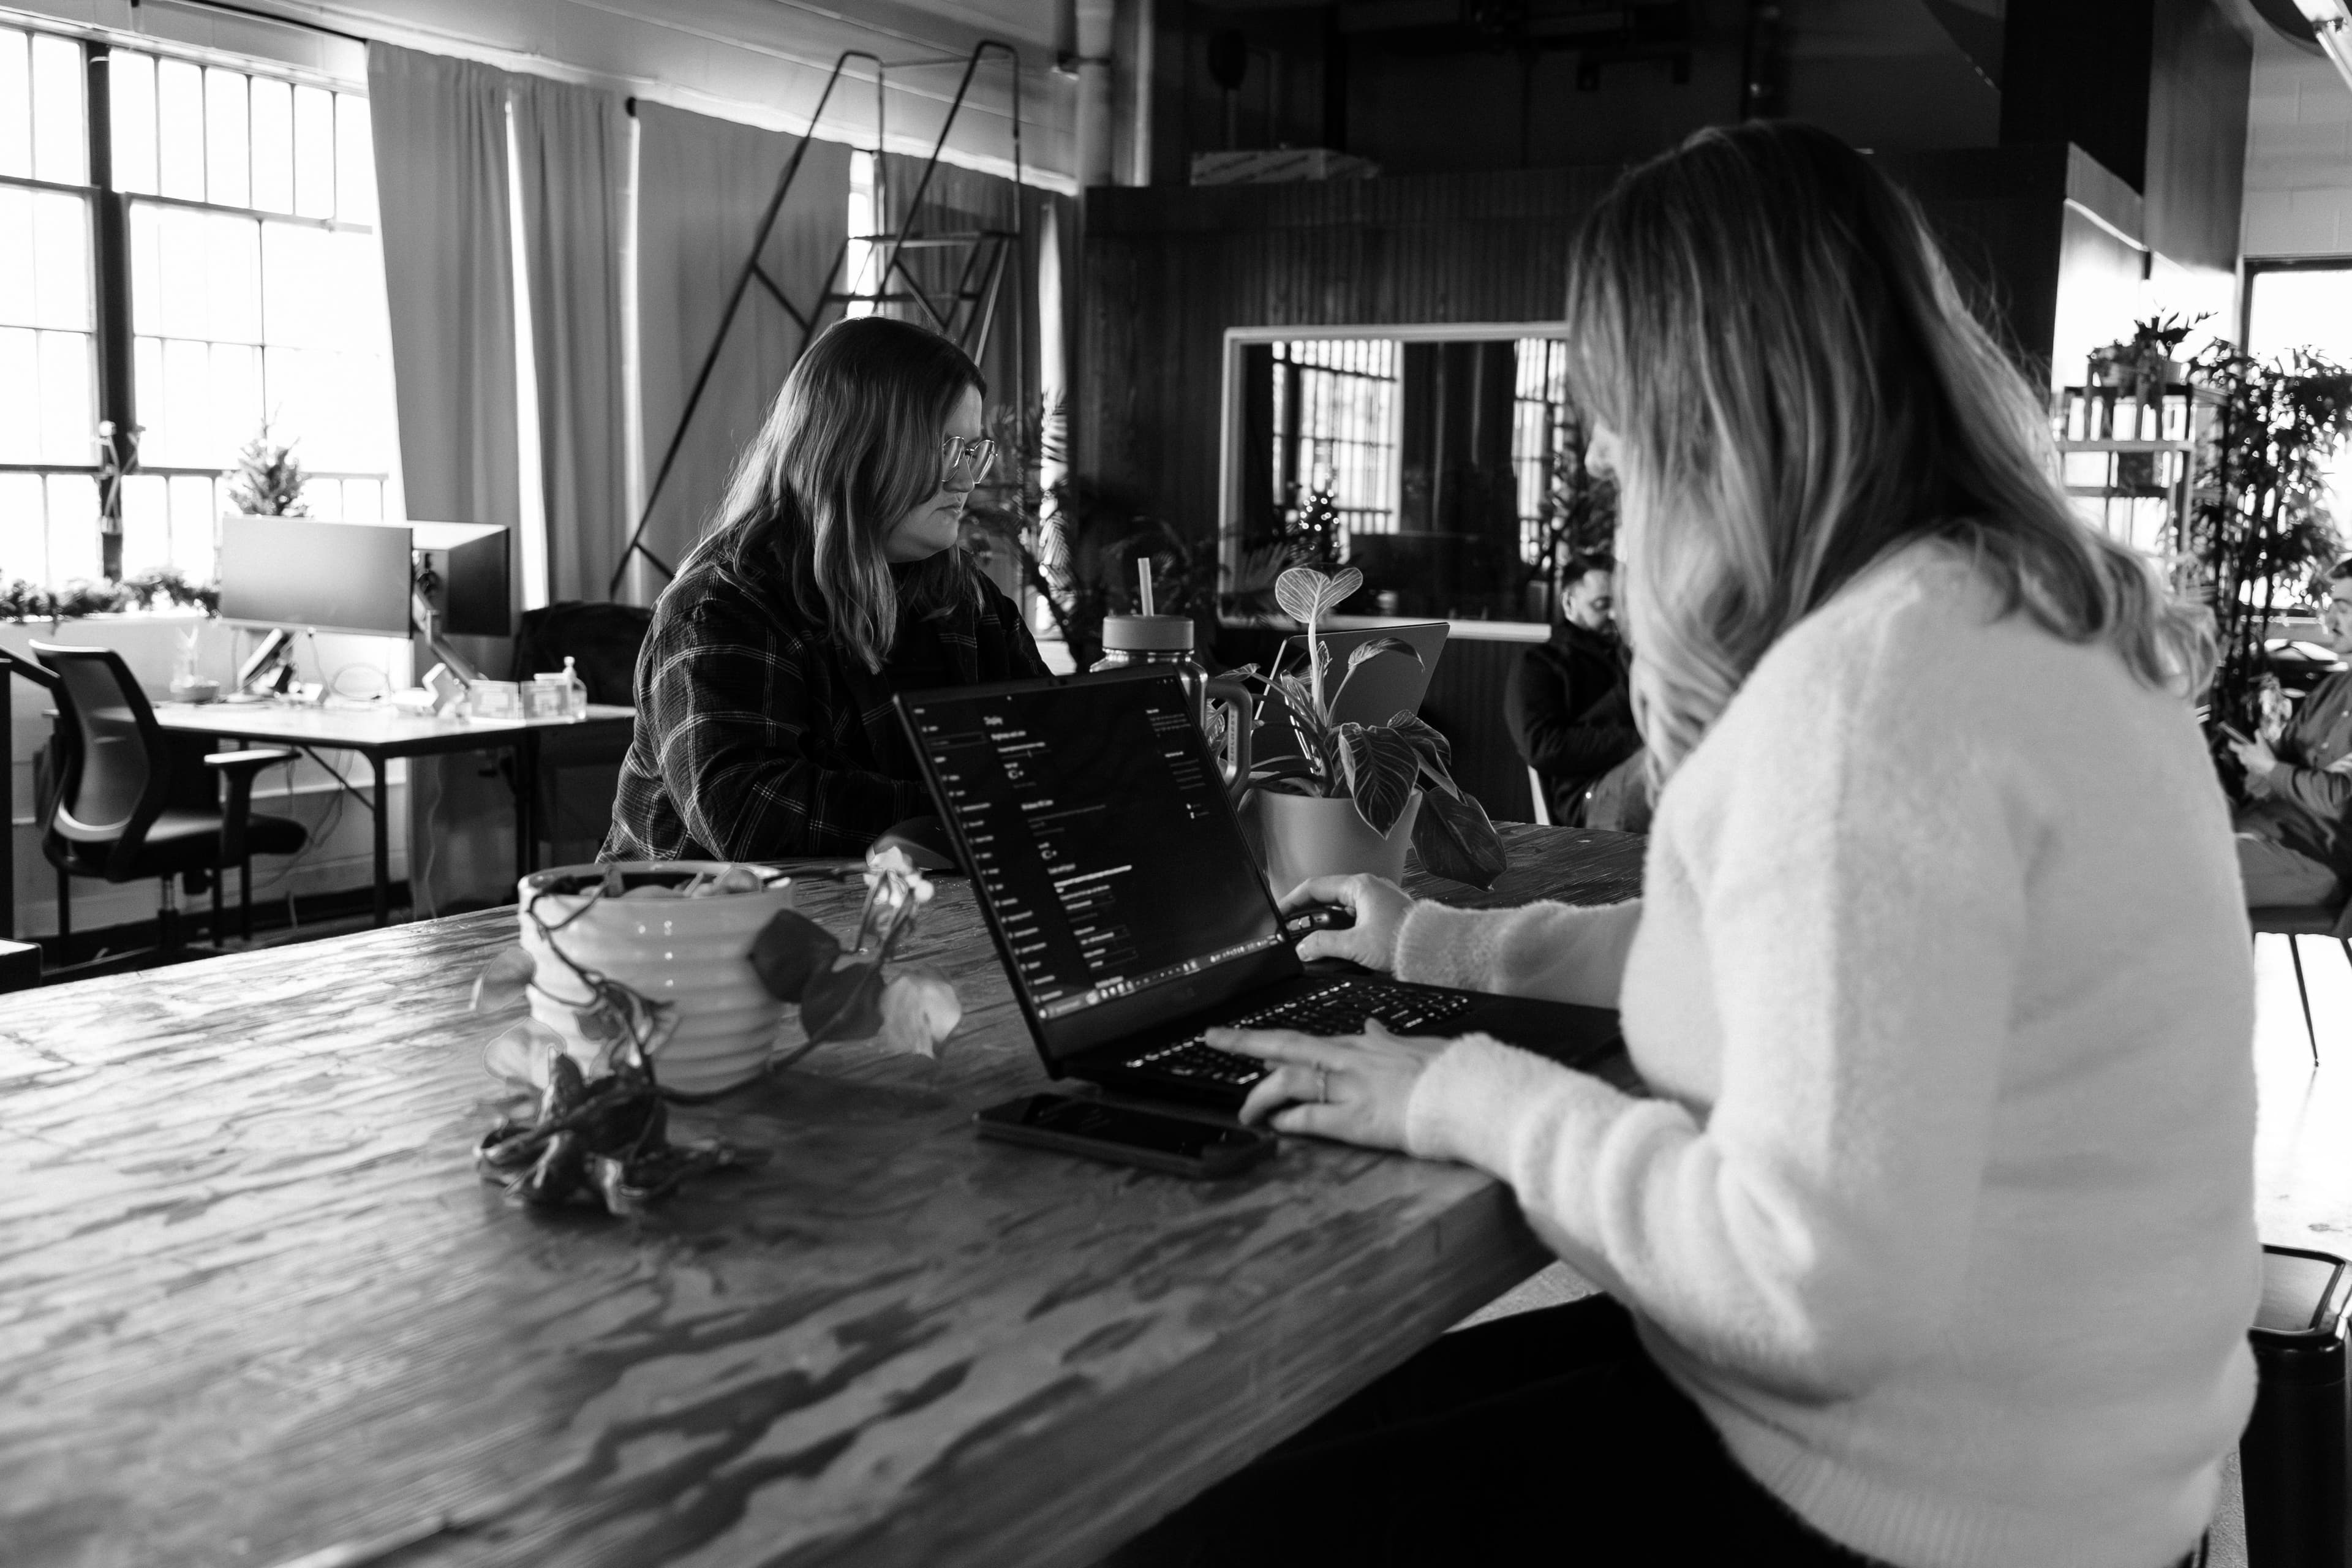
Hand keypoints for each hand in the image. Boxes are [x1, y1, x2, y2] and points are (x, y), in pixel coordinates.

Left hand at [1218, 1017, 1453, 1148]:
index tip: (1244, 1039)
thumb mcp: (1417, 1047)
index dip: (1269, 1040)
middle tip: (1214, 1038)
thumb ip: (1387, 1039)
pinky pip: (1309, 1117)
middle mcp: (1350, 1060)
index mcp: (1362, 1045)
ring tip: (1246, 1112)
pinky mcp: (1357, 1119)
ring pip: (1288, 1081)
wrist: (1471, 1094)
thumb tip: (1372, 1027)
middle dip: (1244, 1041)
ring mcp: (1350, 1087)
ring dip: (1260, 1096)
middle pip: (1285, 1046)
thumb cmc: (1450, 1073)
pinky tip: (1275, 1125)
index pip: (1304, 1039)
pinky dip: (1287, 1120)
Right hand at [1276, 874, 1413, 969]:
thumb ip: (1324, 945)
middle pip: (1327, 896)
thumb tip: (1303, 948)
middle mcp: (1368, 888)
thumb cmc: (1402, 940)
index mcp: (1359, 886)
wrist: (1434, 950)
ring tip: (1311, 939)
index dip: (1293, 900)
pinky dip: (1340, 926)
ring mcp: (1377, 900)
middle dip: (1307, 913)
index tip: (1280, 912)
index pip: (1315, 887)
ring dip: (1324, 922)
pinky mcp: (1384, 913)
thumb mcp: (1356, 945)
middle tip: (1291, 929)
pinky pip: (1354, 915)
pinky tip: (1335, 941)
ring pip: (1340, 907)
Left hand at [2230, 734, 2279, 775]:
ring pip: (2244, 759)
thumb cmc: (2265, 756)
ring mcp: (2246, 765)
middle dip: (2243, 750)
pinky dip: (2252, 762)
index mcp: (2243, 751)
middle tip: (2251, 747)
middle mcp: (2242, 758)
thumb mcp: (2263, 743)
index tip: (2231, 740)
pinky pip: (2249, 765)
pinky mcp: (2250, 770)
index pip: (2231, 746)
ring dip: (2248, 756)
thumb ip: (2258, 735)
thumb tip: (2256, 731)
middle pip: (2239, 753)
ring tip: (2257, 754)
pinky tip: (2259, 761)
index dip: (2231, 742)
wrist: (2270, 769)